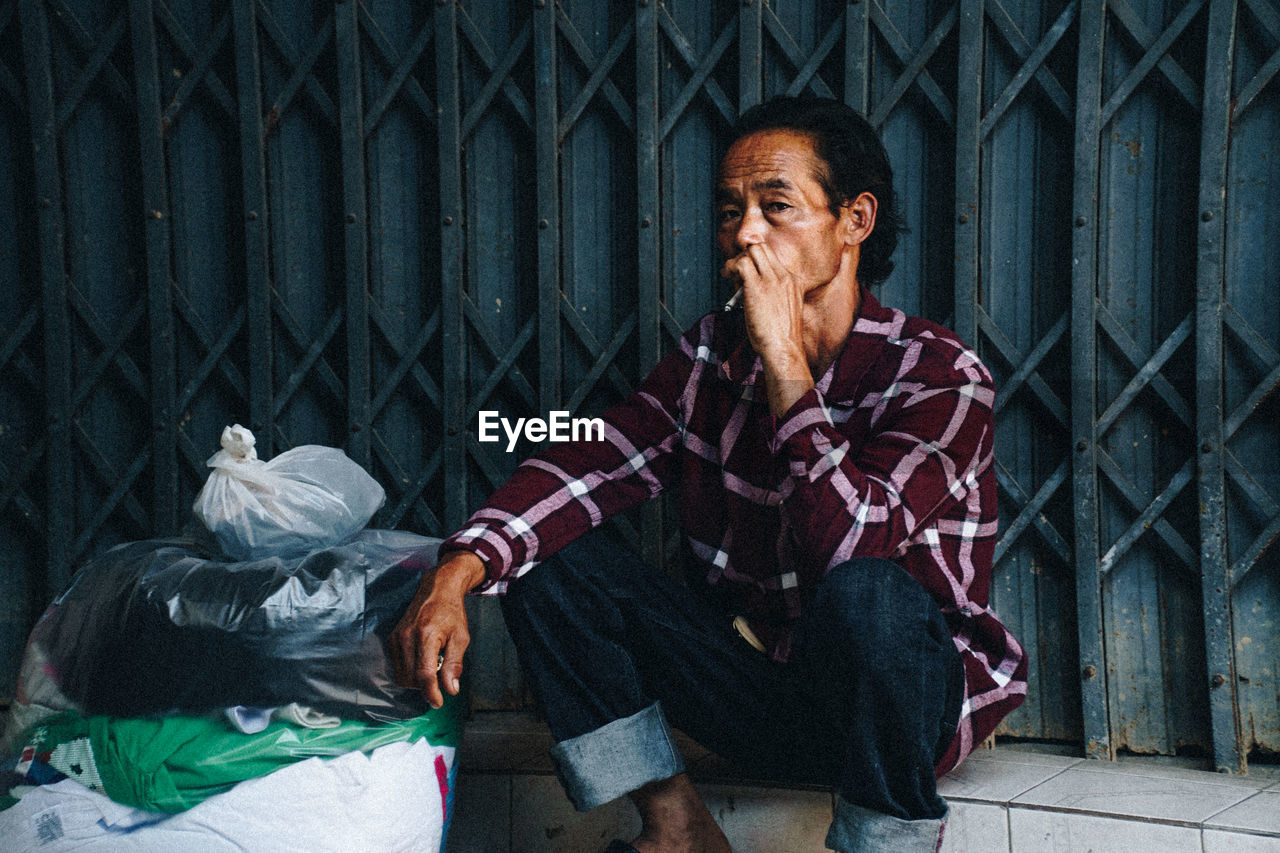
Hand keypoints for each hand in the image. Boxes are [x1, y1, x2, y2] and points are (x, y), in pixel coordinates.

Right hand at [389, 550, 485, 707]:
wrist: (437, 589)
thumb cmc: (452, 612)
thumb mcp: (461, 638)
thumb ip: (454, 664)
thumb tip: (450, 689)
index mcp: (426, 636)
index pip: (424, 674)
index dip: (431, 693)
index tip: (438, 703)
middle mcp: (407, 637)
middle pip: (410, 679)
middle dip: (425, 687)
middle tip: (440, 677)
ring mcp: (396, 637)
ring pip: (400, 676)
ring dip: (416, 680)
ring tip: (432, 666)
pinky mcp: (392, 638)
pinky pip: (397, 665)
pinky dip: (409, 670)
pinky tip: (422, 660)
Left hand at [721, 243, 812, 412]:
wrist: (784, 348)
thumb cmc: (781, 337)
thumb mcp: (783, 310)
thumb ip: (773, 295)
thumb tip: (748, 288)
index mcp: (794, 282)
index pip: (773, 258)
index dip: (756, 263)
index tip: (746, 274)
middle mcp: (785, 276)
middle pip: (763, 248)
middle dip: (746, 255)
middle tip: (736, 271)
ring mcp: (772, 279)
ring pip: (753, 250)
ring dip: (737, 260)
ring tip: (730, 274)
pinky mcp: (758, 286)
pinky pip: (741, 263)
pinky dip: (730, 267)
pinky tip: (727, 276)